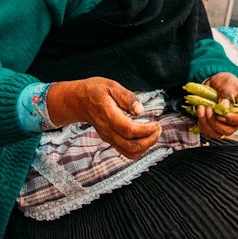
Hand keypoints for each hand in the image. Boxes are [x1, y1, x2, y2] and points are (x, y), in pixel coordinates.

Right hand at [46, 77, 161, 160]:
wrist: (78, 101)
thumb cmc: (95, 91)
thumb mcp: (111, 86)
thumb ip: (126, 97)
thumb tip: (140, 110)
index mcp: (108, 115)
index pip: (129, 130)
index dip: (145, 130)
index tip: (156, 124)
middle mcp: (108, 130)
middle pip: (131, 146)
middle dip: (149, 140)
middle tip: (158, 128)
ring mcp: (108, 137)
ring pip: (129, 152)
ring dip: (145, 147)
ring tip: (154, 134)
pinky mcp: (110, 140)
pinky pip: (126, 152)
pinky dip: (139, 149)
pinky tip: (145, 138)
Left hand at [192, 72, 237, 140]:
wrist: (215, 83)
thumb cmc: (226, 82)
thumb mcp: (228, 83)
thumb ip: (227, 94)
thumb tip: (224, 108)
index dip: (232, 119)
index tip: (220, 113)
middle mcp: (235, 119)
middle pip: (228, 130)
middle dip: (215, 122)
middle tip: (208, 108)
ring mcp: (225, 124)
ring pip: (217, 134)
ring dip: (206, 123)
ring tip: (202, 108)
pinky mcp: (214, 126)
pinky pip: (208, 132)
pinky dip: (202, 124)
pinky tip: (200, 111)